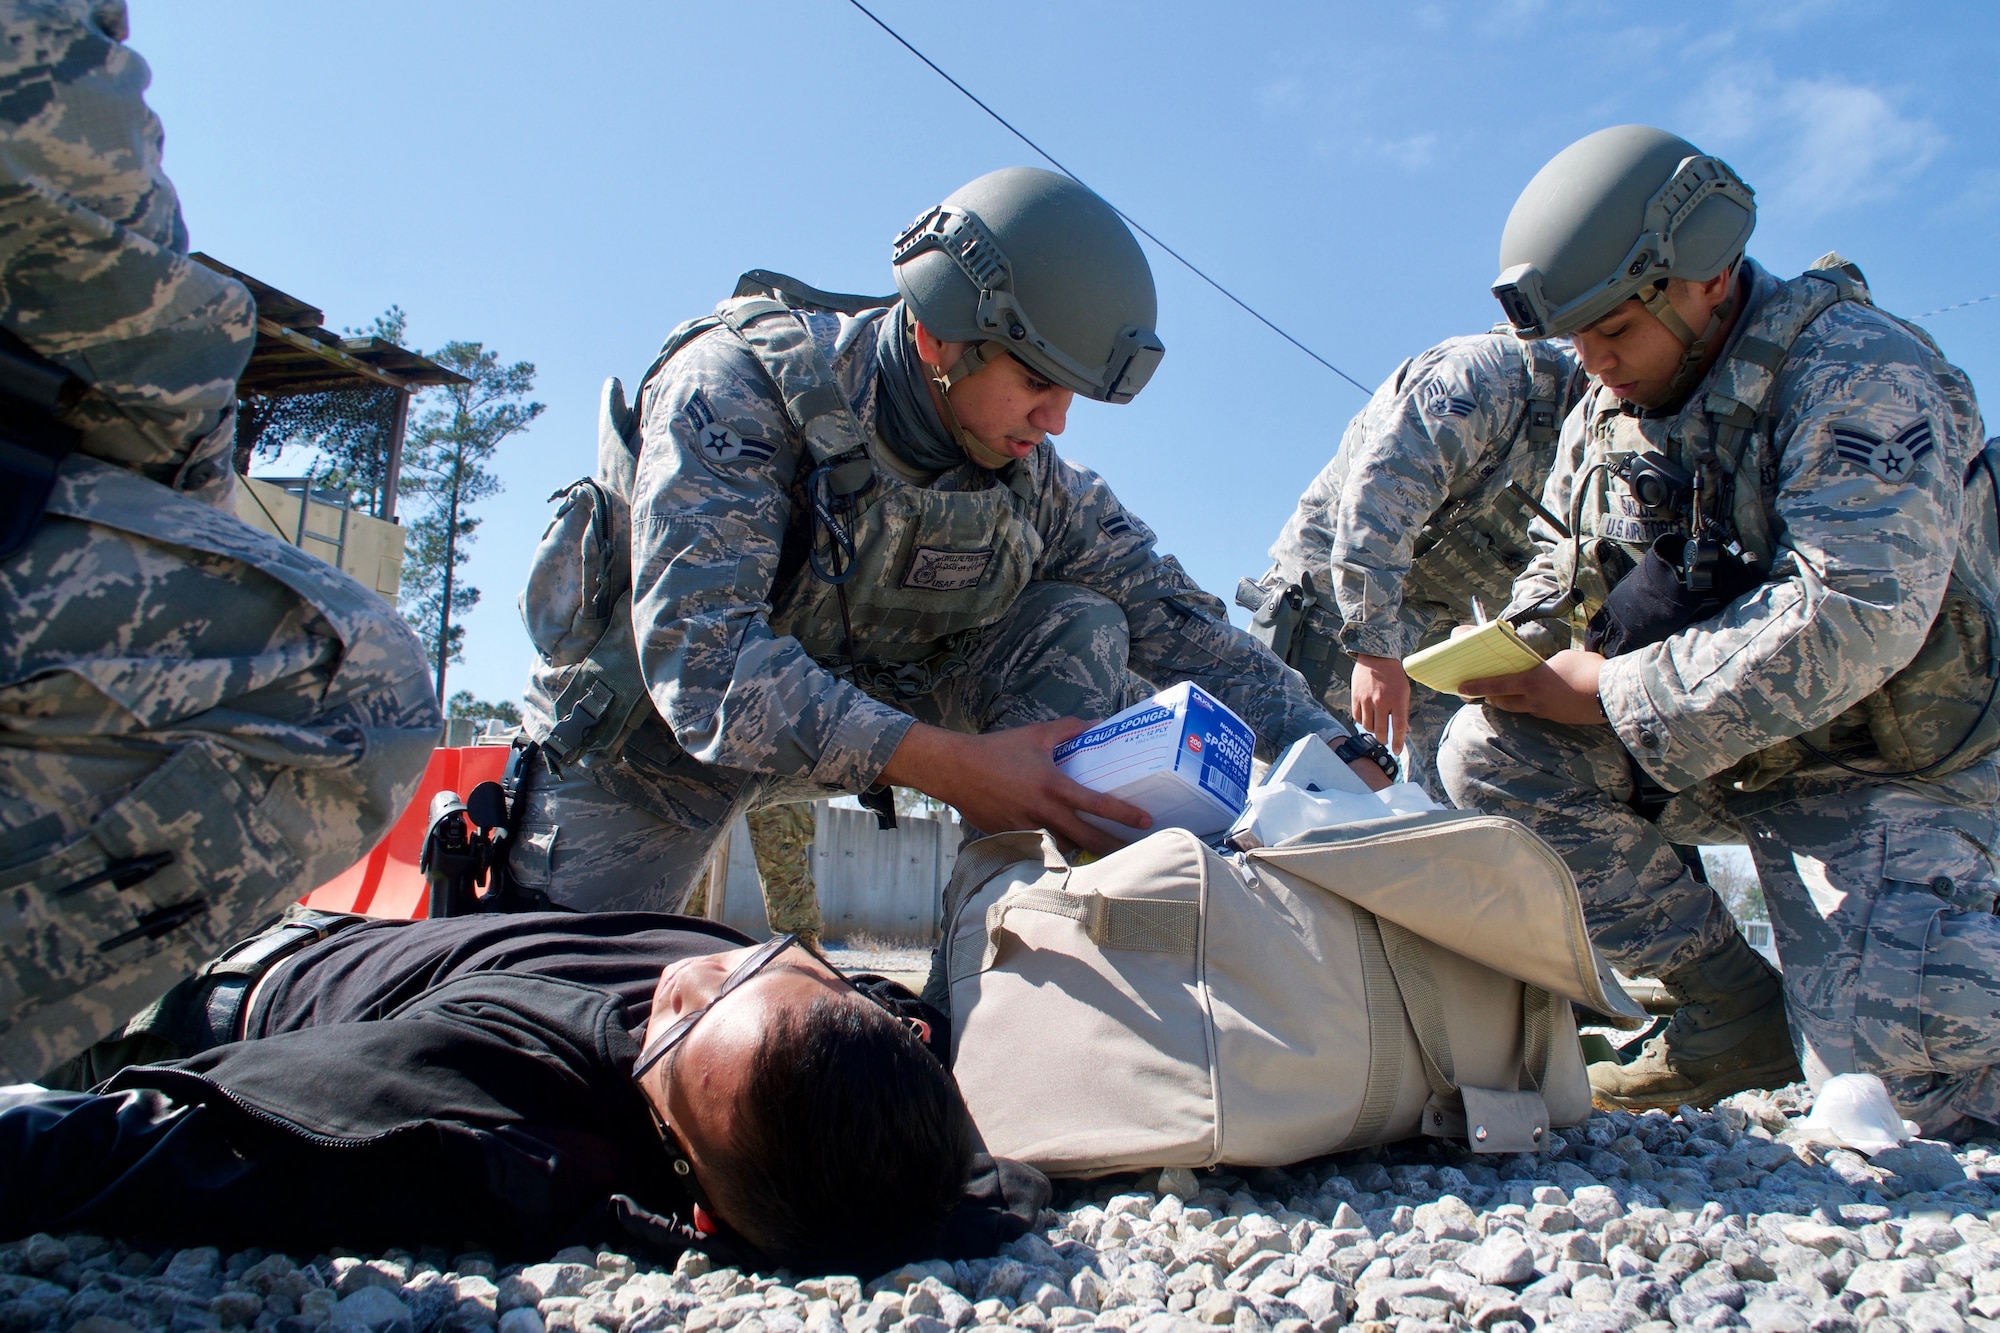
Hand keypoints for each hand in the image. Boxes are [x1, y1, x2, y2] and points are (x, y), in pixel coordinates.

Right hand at [879, 719, 1153, 854]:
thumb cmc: (997, 750)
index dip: (1124, 814)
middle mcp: (1043, 812)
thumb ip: (1068, 729)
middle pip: (1087, 838)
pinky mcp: (1011, 837)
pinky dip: (1054, 850)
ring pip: (1064, 848)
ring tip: (1105, 855)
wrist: (955, 770)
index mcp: (1053, 786)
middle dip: (1112, 847)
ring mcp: (1027, 828)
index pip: (1097, 804)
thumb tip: (1095, 723)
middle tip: (1134, 852)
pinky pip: (1040, 849)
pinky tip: (1066, 851)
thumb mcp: (1035, 734)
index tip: (1145, 820)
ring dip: (1083, 851)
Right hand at [1349, 654, 1410, 749]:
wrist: (1375, 657)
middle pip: (1380, 731)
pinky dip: (1362, 721)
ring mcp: (1366, 700)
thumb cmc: (1393, 674)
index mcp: (1397, 700)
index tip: (1397, 751)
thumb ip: (1404, 711)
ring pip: (1367, 726)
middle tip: (1385, 740)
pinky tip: (1367, 718)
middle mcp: (1381, 702)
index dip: (1398, 743)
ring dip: (1372, 730)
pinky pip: (1357, 717)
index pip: (1398, 728)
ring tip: (1376, 727)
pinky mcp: (1356, 697)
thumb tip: (1405, 729)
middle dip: (1384, 739)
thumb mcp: (1404, 691)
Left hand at [1460, 648, 1609, 725]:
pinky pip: (1538, 713)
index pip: (1497, 685)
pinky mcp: (1559, 719)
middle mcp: (1535, 700)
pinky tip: (1540, 699)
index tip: (1461, 688)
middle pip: (1504, 702)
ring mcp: (1547, 712)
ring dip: (1510, 703)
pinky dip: (1532, 706)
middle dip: (1491, 696)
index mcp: (1532, 682)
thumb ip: (1544, 666)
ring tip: (1509, 695)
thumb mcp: (1562, 659)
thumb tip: (1540, 671)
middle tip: (1484, 691)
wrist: (1612, 692)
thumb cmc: (1588, 669)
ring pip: (1520, 709)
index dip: (1477, 686)